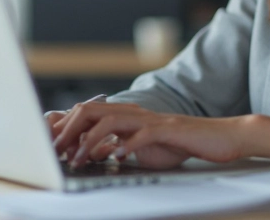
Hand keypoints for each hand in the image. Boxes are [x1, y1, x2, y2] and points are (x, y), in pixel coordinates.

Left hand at [49, 102, 246, 169]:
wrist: (220, 137)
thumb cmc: (183, 144)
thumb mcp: (144, 146)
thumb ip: (120, 144)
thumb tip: (93, 152)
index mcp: (128, 115)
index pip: (89, 113)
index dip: (66, 126)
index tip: (49, 144)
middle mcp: (136, 113)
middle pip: (92, 111)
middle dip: (68, 130)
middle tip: (55, 152)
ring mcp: (152, 120)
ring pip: (111, 121)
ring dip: (90, 142)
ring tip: (78, 159)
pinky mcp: (169, 131)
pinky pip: (143, 135)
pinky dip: (127, 145)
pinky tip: (117, 157)